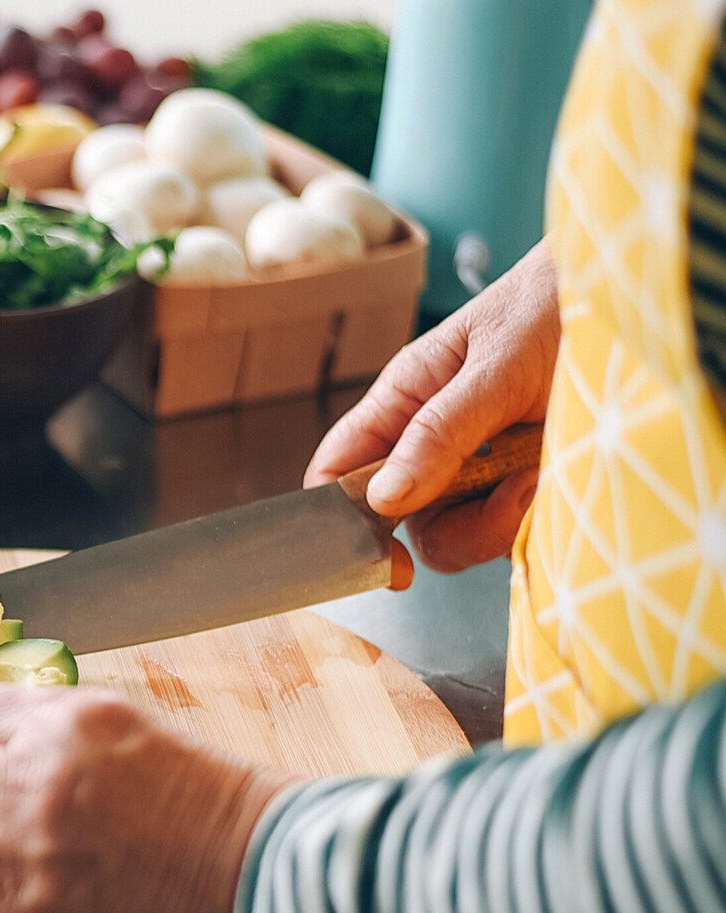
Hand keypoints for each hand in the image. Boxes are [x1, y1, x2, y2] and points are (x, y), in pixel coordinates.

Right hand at [307, 242, 557, 572]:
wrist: (632, 300)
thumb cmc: (555, 304)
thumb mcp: (495, 366)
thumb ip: (437, 432)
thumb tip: (381, 499)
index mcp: (403, 401)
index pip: (340, 469)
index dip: (341, 517)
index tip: (380, 552)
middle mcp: (430, 441)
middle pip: (402, 520)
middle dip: (450, 529)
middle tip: (502, 503)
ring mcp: (476, 467)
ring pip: (456, 535)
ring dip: (498, 523)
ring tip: (536, 477)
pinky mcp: (523, 484)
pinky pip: (506, 531)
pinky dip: (529, 521)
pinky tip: (550, 480)